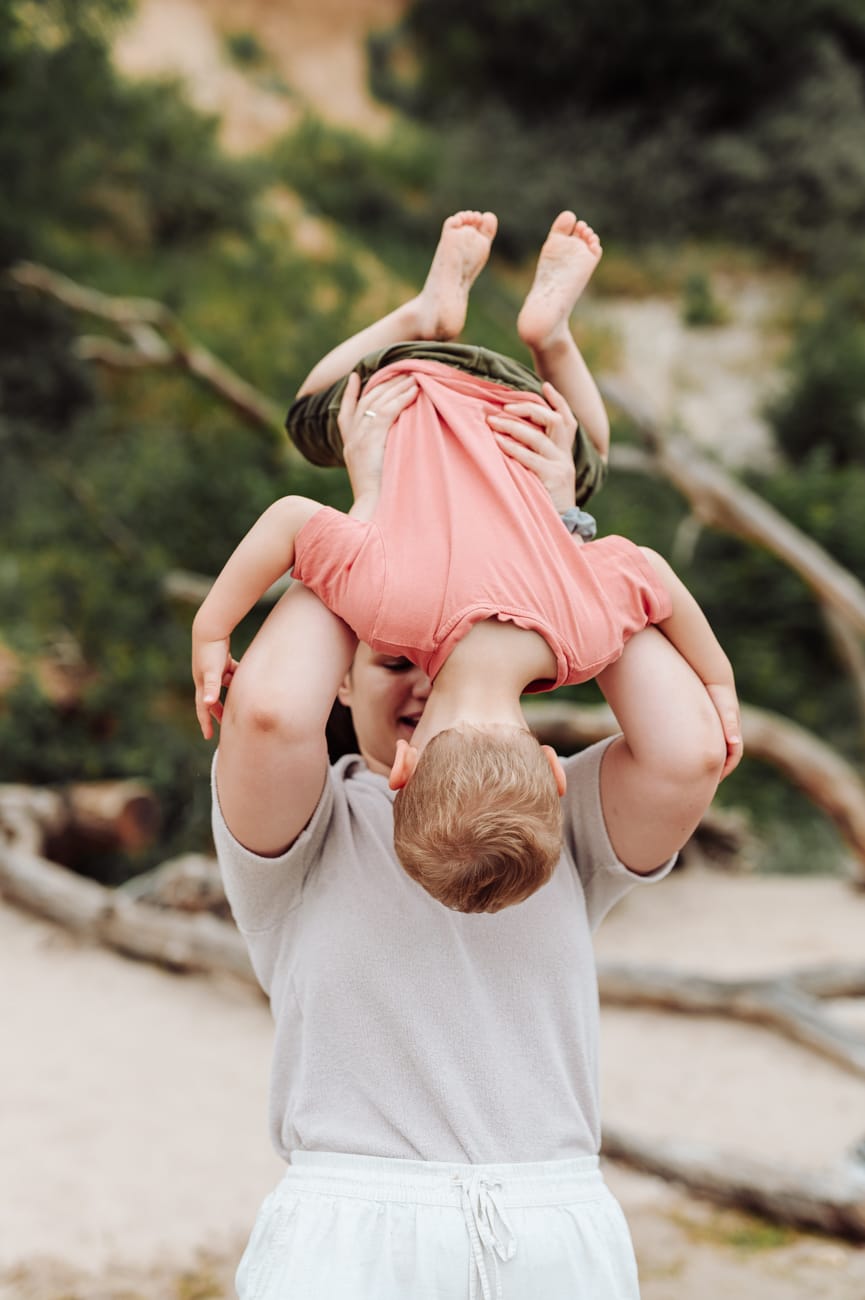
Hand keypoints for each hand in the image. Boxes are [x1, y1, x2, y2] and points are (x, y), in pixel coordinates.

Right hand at [192, 633, 238, 739]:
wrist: (210, 628)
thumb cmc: (211, 650)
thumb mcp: (212, 670)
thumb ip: (212, 687)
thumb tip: (209, 703)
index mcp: (202, 683)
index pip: (203, 708)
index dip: (205, 723)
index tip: (208, 737)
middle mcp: (206, 677)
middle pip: (212, 700)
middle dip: (217, 712)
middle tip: (224, 725)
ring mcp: (214, 669)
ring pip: (223, 686)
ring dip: (229, 695)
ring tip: (239, 703)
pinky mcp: (222, 659)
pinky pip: (231, 673)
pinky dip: (236, 678)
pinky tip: (246, 680)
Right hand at [338, 371, 418, 511]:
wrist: (372, 510)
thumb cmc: (379, 498)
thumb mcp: (374, 472)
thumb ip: (378, 455)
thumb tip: (394, 445)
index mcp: (348, 446)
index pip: (344, 413)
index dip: (349, 394)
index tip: (354, 376)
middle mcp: (351, 439)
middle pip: (364, 401)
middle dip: (383, 383)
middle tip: (402, 371)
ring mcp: (359, 439)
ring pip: (377, 402)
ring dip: (396, 387)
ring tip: (413, 376)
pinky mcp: (370, 441)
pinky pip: (387, 412)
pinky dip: (400, 399)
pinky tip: (413, 391)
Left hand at [487, 381, 577, 512]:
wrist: (561, 527)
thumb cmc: (544, 500)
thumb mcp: (544, 474)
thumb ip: (535, 456)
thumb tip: (508, 436)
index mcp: (564, 452)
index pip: (568, 419)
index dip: (558, 401)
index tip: (545, 384)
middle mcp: (565, 456)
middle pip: (554, 420)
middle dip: (527, 409)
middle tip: (502, 407)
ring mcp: (561, 466)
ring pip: (538, 437)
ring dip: (512, 427)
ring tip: (491, 422)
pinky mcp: (553, 478)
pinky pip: (530, 457)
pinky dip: (512, 448)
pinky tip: (497, 442)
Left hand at [705, 682, 742, 778]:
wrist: (713, 676)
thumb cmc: (719, 693)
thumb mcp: (726, 710)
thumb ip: (730, 724)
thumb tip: (734, 742)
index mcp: (734, 731)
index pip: (735, 756)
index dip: (727, 769)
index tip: (715, 780)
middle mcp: (729, 731)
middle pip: (727, 755)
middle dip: (718, 768)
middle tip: (704, 781)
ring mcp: (721, 727)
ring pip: (717, 748)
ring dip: (711, 759)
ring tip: (696, 770)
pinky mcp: (710, 722)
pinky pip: (708, 739)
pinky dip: (703, 748)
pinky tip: (690, 752)